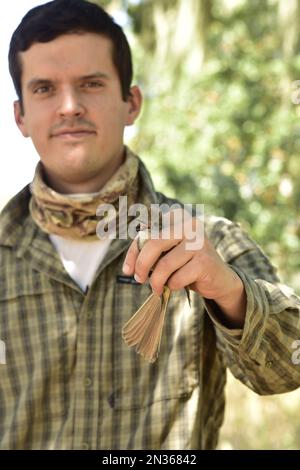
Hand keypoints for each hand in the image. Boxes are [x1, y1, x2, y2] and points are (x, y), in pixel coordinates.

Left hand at [123, 209, 245, 327]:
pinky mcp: (205, 262)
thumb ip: (151, 251)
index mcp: (178, 218)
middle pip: (153, 244)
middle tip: (139, 279)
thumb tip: (129, 267)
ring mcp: (199, 243)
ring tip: (157, 287)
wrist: (219, 278)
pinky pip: (177, 278)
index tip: (127, 269)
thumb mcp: (169, 251)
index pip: (147, 232)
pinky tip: (177, 285)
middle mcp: (189, 225)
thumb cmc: (188, 264)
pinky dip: (172, 286)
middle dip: (142, 265)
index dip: (134, 252)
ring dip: (157, 281)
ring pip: (164, 265)